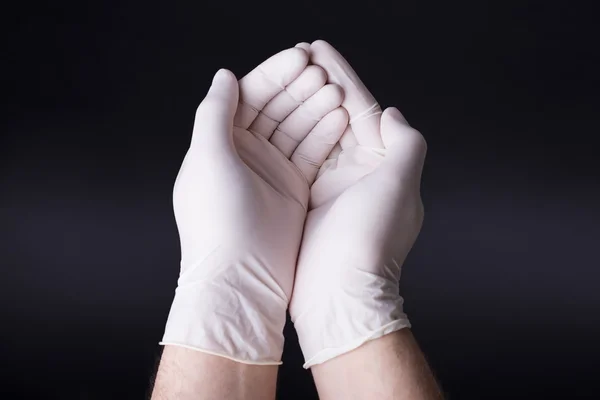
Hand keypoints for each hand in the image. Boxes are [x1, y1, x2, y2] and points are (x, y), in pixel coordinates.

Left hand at [161, 47, 346, 363]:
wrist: (240, 278)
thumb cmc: (217, 221)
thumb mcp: (208, 158)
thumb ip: (215, 112)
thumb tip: (225, 75)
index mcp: (219, 142)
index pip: (250, 95)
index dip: (275, 74)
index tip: (303, 57)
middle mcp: (244, 153)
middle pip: (276, 108)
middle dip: (301, 89)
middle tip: (326, 75)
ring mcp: (270, 171)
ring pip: (297, 128)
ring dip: (317, 109)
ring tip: (339, 95)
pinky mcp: (293, 189)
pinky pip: (312, 153)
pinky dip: (325, 135)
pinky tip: (342, 119)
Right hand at [289, 41, 427, 367]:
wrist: (341, 294)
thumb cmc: (371, 241)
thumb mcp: (400, 186)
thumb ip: (405, 142)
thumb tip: (391, 112)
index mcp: (385, 163)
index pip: (363, 108)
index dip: (342, 75)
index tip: (317, 49)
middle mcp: (362, 172)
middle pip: (339, 115)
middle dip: (319, 84)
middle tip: (296, 56)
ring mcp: (334, 186)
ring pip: (317, 133)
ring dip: (301, 104)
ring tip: (282, 78)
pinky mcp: (310, 201)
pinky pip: (300, 158)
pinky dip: (289, 136)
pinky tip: (273, 117)